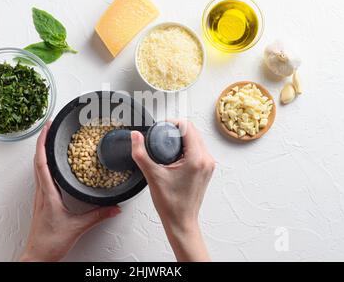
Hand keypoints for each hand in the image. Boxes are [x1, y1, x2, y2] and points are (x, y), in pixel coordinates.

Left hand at [20, 121, 120, 261]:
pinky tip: (52, 164)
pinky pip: (41, 176)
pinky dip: (44, 164)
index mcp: (48, 193)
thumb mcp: (78, 227)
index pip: (42, 162)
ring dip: (42, 151)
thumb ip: (98, 215)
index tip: (47, 128)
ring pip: (38, 168)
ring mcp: (40, 196)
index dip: (43, 143)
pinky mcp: (43, 201)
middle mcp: (41, 192)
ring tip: (50, 140)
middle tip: (49, 127)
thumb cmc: (50, 242)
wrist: (38, 256)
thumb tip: (114, 207)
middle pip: (38, 160)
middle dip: (42, 141)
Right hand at [131, 120, 214, 261]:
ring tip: (166, 142)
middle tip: (161, 134)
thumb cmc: (170, 204)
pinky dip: (187, 146)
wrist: (181, 221)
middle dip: (176, 129)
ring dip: (182, 137)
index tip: (160, 127)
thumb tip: (135, 136)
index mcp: (196, 158)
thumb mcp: (152, 175)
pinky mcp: (207, 169)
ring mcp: (208, 164)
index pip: (187, 127)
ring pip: (196, 139)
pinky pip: (198, 148)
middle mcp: (206, 159)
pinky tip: (175, 152)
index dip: (172, 122)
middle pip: (193, 131)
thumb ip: (141, 153)